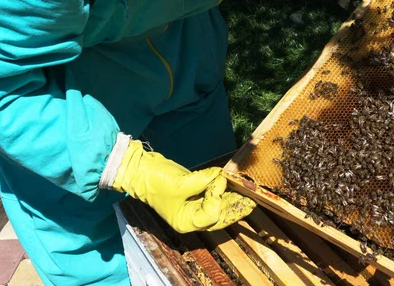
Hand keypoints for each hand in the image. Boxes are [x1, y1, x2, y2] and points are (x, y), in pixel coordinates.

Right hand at [112, 140, 255, 232]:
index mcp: (186, 221)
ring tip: (248, 192)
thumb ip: (203, 181)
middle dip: (236, 207)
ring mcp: (194, 205)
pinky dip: (224, 190)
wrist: (141, 170)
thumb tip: (221, 176)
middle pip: (220, 215)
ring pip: (220, 206)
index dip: (218, 198)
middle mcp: (192, 217)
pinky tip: (234, 184)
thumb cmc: (155, 181)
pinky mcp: (196, 193)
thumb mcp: (179, 183)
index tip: (219, 180)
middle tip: (252, 199)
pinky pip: (214, 195)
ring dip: (234, 199)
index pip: (211, 215)